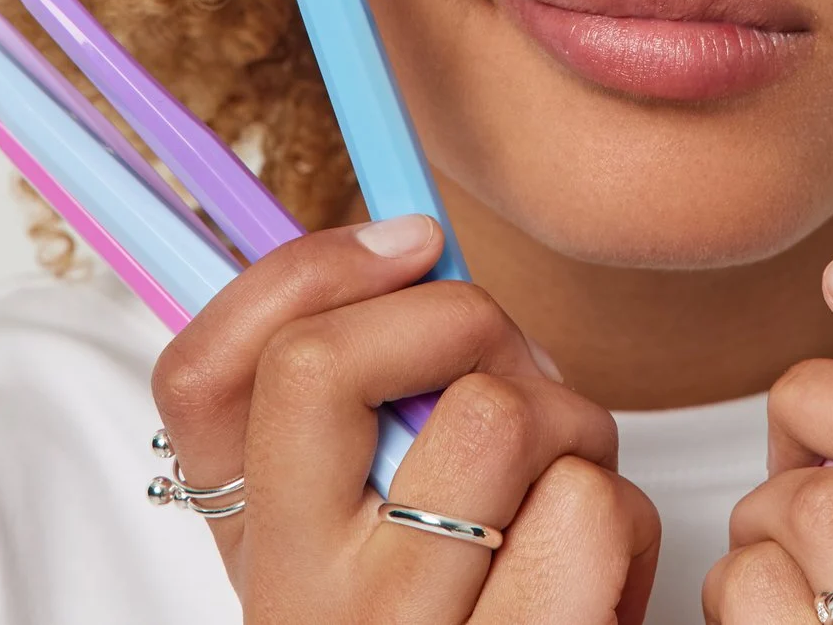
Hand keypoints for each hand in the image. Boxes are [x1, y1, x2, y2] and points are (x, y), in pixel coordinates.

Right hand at [151, 214, 661, 623]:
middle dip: (475, 329)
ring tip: (565, 497)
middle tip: (519, 384)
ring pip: (508, 419)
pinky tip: (598, 579)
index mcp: (253, 549)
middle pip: (347, 365)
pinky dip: (628, 521)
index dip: (304, 269)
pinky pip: (596, 513)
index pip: (204, 374)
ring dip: (576, 432)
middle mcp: (304, 601)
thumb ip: (367, 413)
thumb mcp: (374, 541)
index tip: (409, 243)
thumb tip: (415, 249)